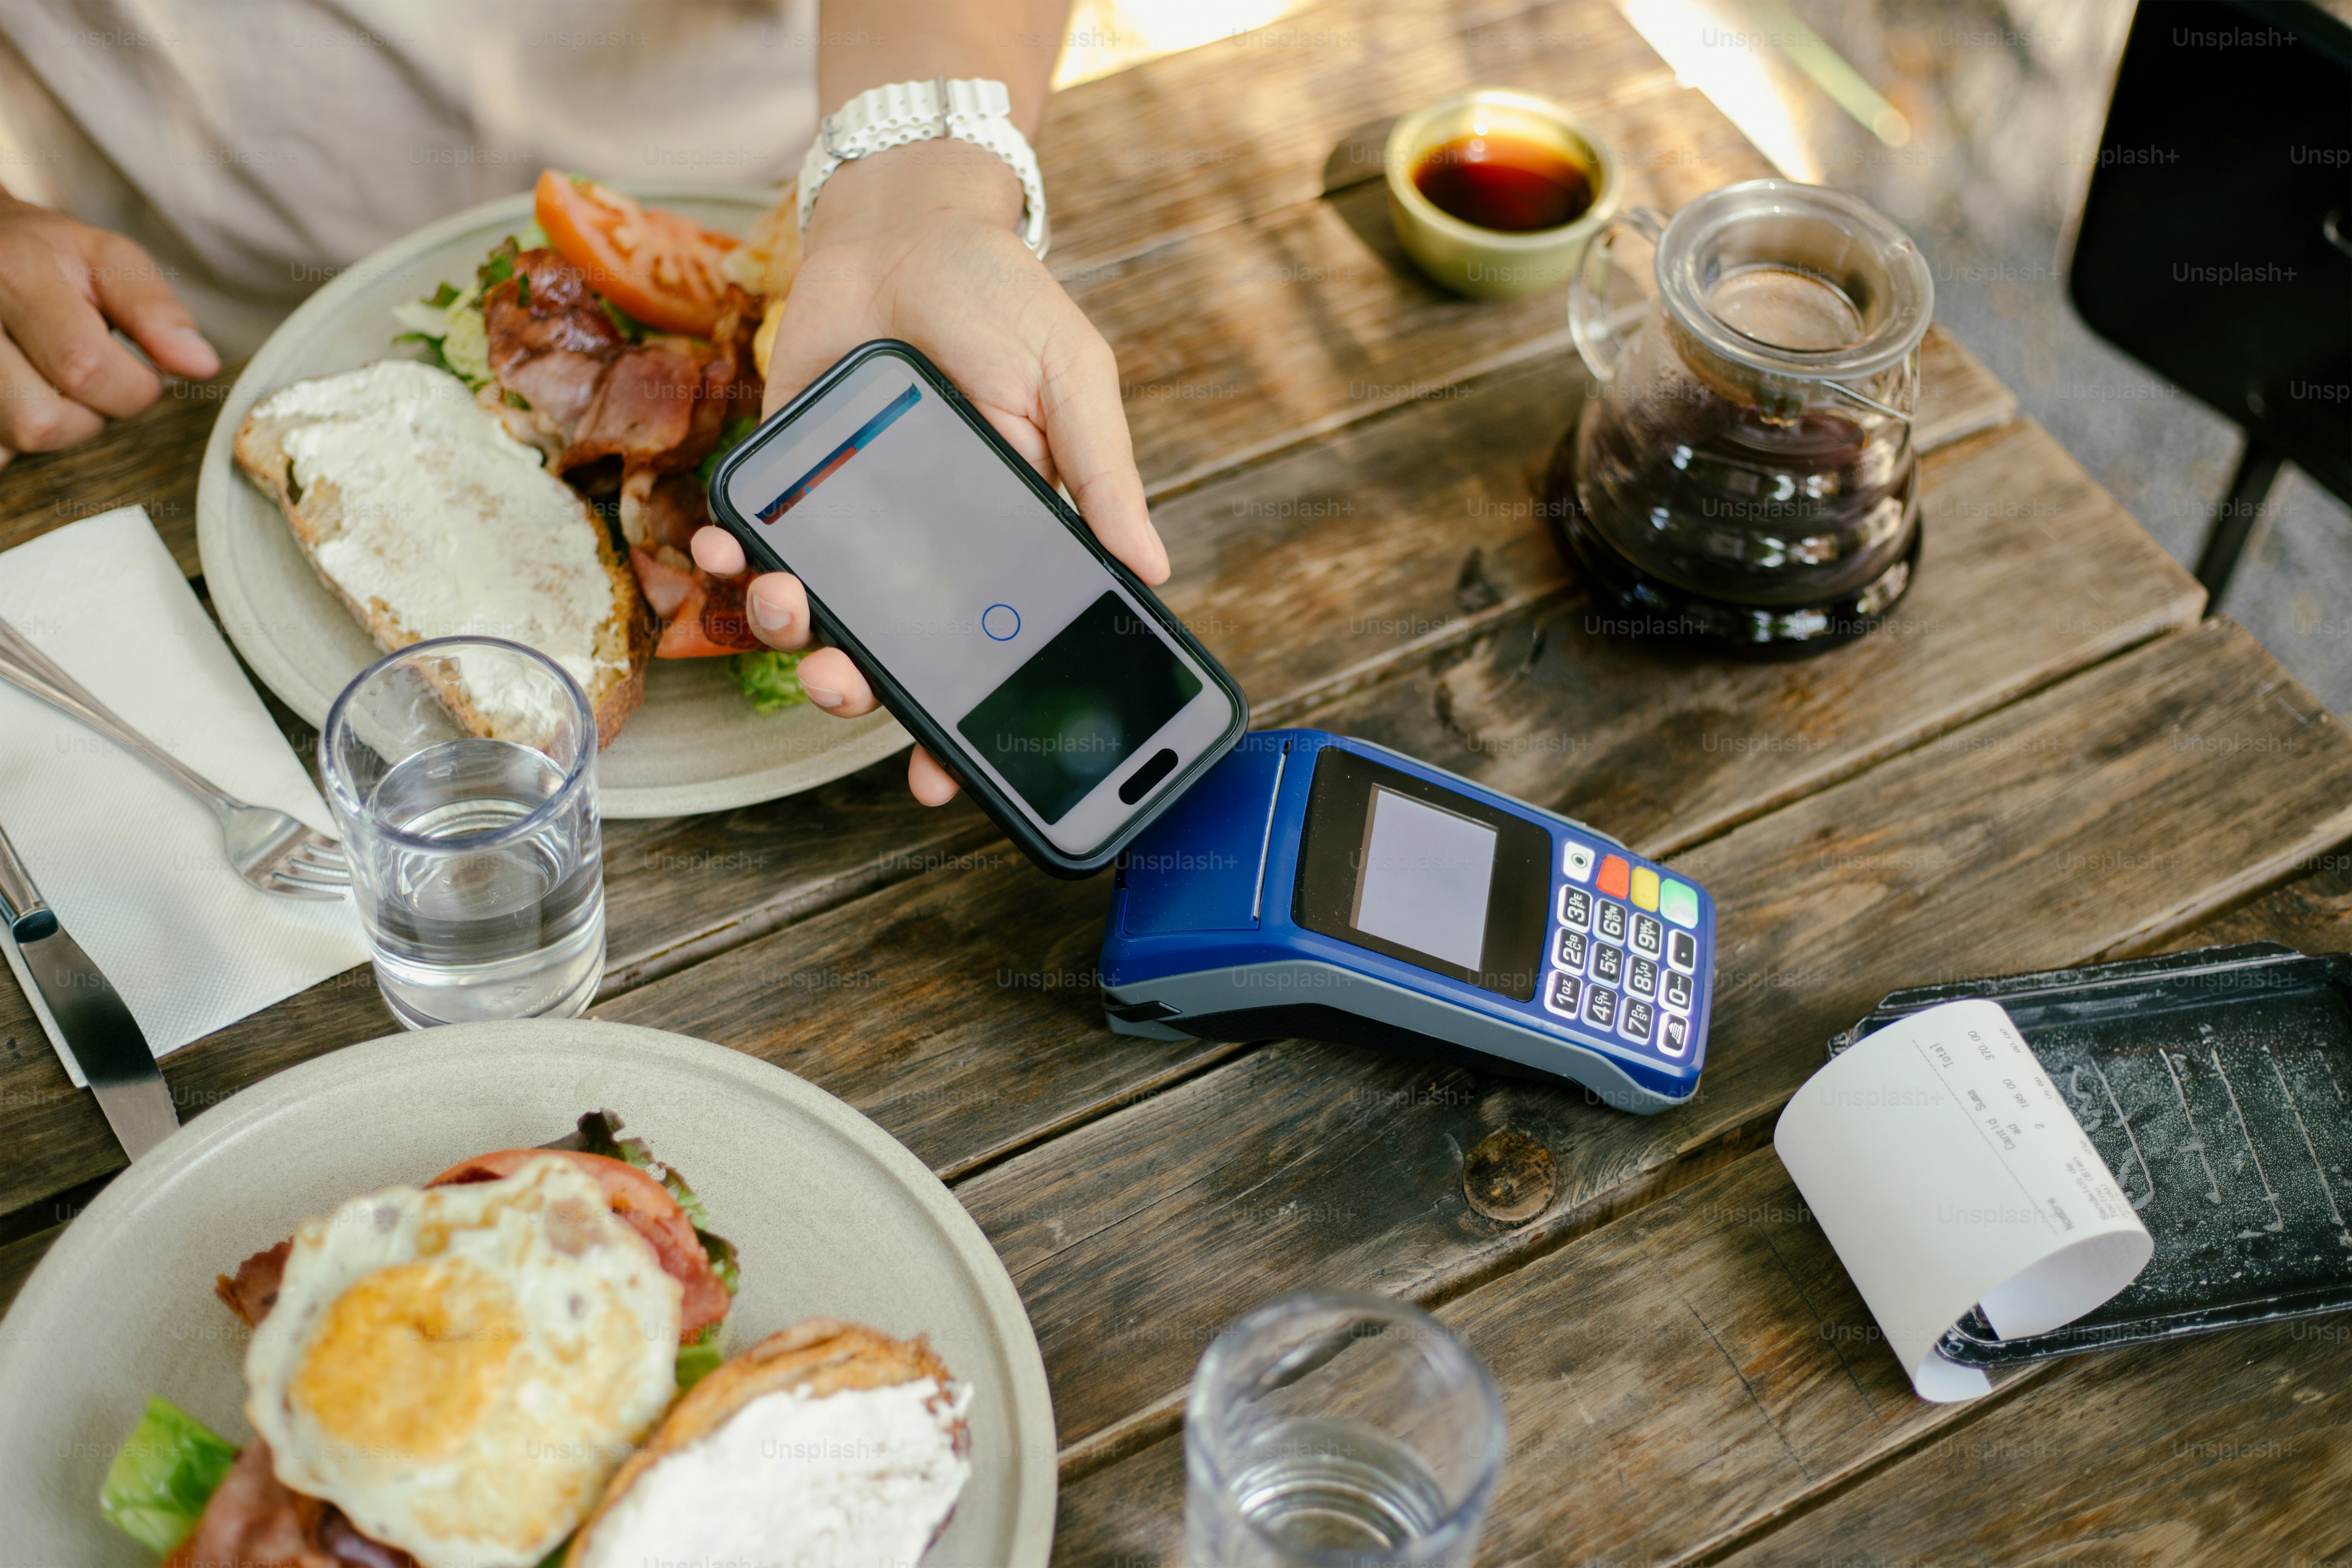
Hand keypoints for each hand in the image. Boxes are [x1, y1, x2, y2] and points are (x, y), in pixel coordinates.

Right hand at [0, 195, 219, 467]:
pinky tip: (20, 390)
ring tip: (50, 379)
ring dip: (54, 424)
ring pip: (16, 439)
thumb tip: (200, 365)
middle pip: (43, 420)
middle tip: (88, 374)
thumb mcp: (108, 259)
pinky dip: (14, 432)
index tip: (140, 370)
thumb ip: (155, 310)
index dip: (131, 387)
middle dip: (90, 413)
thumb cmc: (47, 256)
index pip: (83, 366)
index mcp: (15, 276)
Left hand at [691, 142, 1165, 805]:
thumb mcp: (1071, 379)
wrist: (905, 224)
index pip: (980, 659)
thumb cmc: (1001, 301)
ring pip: (808, 614)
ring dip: (786, 628)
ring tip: (782, 600)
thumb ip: (1102, 473)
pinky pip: (747, 541)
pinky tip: (719, 547)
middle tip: (844, 684)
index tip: (939, 777)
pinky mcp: (786, 478)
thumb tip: (1149, 569)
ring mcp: (845, 520)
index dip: (959, 729)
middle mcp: (918, 551)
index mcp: (995, 545)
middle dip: (856, 689)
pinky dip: (723, 556)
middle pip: (884, 654)